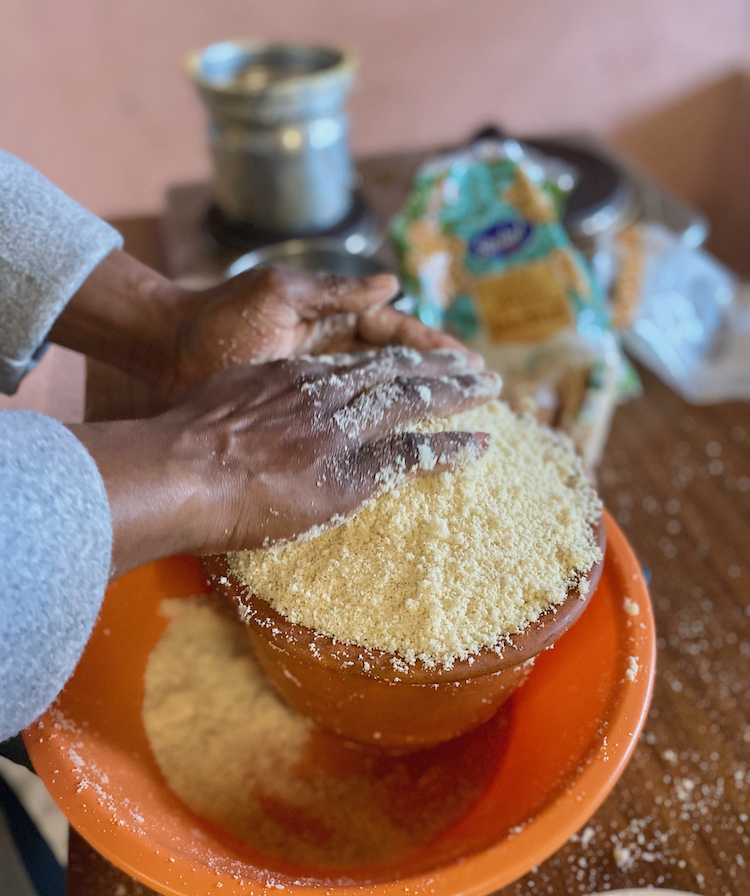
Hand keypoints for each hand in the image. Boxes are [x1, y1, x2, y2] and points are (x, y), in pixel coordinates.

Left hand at [50, 250, 477, 394]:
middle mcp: (325, 349)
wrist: (162, 356)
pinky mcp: (290, 404)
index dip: (436, 352)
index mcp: (329, 320)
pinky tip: (392, 437)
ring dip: (414, 398)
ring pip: (375, 389)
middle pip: (395, 362)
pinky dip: (371, 421)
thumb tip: (391, 283)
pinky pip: (344, 413)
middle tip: (483, 390)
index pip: (396, 335)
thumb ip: (335, 292)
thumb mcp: (279, 294)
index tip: (474, 370)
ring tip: (454, 411)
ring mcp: (309, 379)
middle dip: (438, 374)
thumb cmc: (217, 323)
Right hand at [70, 349, 500, 577]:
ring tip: (490, 388)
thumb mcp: (219, 396)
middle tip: (473, 364)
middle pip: (394, 368)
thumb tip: (260, 408)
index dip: (392, 360)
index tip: (414, 361)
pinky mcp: (351, 465)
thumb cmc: (183, 441)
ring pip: (412, 398)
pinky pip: (412, 451)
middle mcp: (324, 390)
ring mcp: (340, 425)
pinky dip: (449, 447)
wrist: (182, 469)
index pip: (355, 361)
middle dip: (437, 364)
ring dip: (456, 392)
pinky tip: (479, 445)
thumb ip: (251, 393)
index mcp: (292, 373)